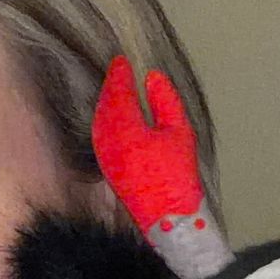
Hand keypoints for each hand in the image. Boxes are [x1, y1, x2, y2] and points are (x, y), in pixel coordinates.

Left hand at [93, 57, 204, 233]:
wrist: (169, 218)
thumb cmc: (178, 177)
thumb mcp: (180, 133)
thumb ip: (166, 101)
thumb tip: (153, 78)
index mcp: (127, 130)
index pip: (118, 93)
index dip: (119, 74)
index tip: (122, 61)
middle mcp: (108, 141)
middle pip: (104, 104)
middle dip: (111, 86)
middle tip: (119, 69)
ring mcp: (104, 155)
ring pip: (99, 118)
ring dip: (107, 101)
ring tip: (118, 87)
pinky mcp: (106, 166)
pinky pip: (101, 132)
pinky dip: (106, 117)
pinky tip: (115, 114)